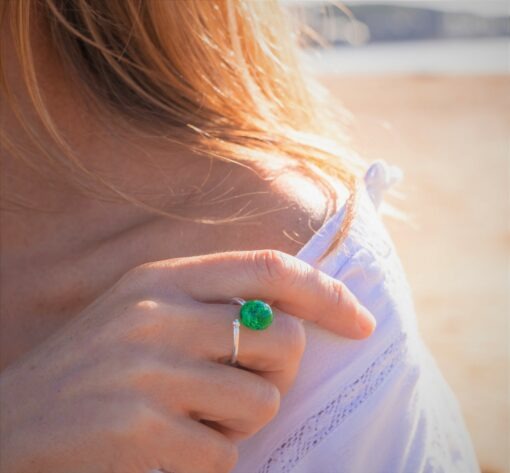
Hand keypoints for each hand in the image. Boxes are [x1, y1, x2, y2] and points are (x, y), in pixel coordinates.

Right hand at [0, 250, 374, 472]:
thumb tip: (297, 320)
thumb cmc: (98, 364)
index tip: (360, 320)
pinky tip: (167, 446)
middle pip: (282, 341)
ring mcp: (149, 372)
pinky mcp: (141, 431)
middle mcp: (158, 315)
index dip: (325, 292)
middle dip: (280, 372)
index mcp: (165, 278)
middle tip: (244, 383)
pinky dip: (209, 457)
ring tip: (192, 415)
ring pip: (261, 403)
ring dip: (240, 420)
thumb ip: (213, 303)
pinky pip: (225, 453)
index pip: (269, 268)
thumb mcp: (148, 311)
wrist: (16, 420)